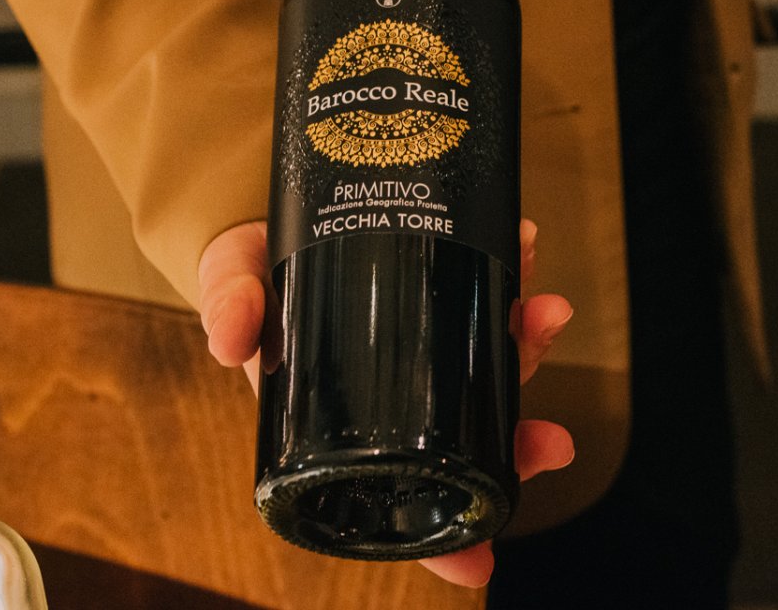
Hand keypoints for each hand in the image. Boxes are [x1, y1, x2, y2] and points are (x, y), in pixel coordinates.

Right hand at [198, 218, 574, 587]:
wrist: (267, 216)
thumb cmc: (249, 277)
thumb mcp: (228, 287)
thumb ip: (227, 307)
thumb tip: (227, 340)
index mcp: (349, 424)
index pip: (401, 494)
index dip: (442, 540)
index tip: (483, 561)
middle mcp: (399, 396)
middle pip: (471, 438)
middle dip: (519, 442)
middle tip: (549, 442)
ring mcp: (429, 343)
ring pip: (494, 366)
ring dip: (529, 345)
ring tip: (545, 313)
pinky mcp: (444, 288)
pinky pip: (489, 294)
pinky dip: (511, 275)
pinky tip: (522, 245)